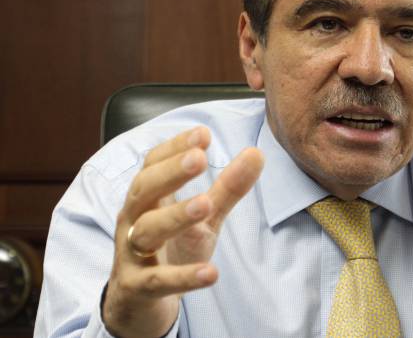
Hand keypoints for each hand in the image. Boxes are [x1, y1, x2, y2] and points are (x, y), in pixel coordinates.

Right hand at [102, 127, 263, 337]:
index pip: (153, 164)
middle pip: (144, 190)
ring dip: (175, 216)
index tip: (203, 134)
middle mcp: (134, 220)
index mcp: (148, 198)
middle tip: (200, 158)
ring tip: (205, 204)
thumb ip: (227, 187)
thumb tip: (256, 153)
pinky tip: (211, 273)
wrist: (138, 303)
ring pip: (146, 231)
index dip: (174, 148)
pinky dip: (183, 277)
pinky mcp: (138, 288)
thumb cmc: (172, 249)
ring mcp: (132, 254)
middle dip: (170, 172)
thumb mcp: (204, 217)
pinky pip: (158, 281)